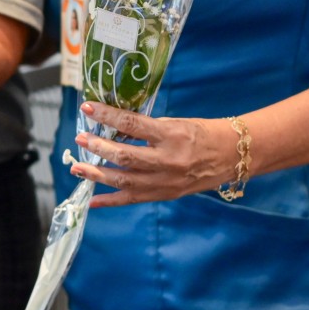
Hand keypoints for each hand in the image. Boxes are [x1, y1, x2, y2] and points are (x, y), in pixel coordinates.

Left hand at [68, 102, 237, 206]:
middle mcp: (168, 160)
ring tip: (77, 168)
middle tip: (80, 138)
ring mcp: (166, 181)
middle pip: (125, 156)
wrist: (230, 156)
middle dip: (98, 147)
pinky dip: (110, 201)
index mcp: (171, 135)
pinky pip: (133, 199)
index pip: (132, 124)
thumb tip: (112, 127)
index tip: (87, 108)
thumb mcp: (174, 123)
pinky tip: (91, 199)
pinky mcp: (166, 195)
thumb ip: (145, 128)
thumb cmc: (201, 133)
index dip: (107, 116)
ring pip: (125, 180)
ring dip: (97, 175)